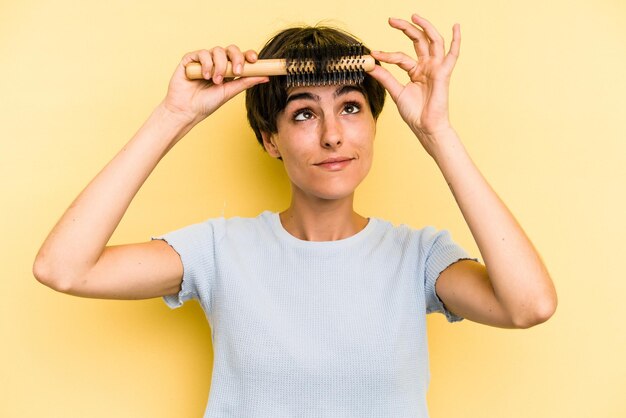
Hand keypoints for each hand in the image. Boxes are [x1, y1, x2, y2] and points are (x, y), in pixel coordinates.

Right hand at [162, 46, 268, 123]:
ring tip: (215, 81)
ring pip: (217, 50)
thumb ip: (245, 82)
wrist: (186, 111)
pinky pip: (202, 53)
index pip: (240, 56)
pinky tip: (205, 76)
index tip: (254, 60)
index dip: (248, 55)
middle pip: (230, 49)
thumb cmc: (206, 104)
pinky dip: (206, 64)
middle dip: (236, 58)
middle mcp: (216, 62)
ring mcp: (203, 60)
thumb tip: (266, 76)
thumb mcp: (229, 92)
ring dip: (219, 66)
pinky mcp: (190, 59)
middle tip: (236, 71)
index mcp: (228, 70)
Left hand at [370, 14, 459, 153]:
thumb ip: (385, 77)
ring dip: (425, 27)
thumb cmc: (414, 113)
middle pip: (418, 41)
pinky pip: (453, 55)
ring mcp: (436, 68)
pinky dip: (457, 40)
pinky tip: (456, 27)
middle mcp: (427, 66)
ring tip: (414, 16)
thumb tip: (370, 65)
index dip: (386, 55)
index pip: (400, 56)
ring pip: (433, 41)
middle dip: (406, 28)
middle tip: (392, 20)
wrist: (425, 127)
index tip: (373, 54)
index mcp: (416, 71)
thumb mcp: (396, 92)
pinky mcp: (443, 73)